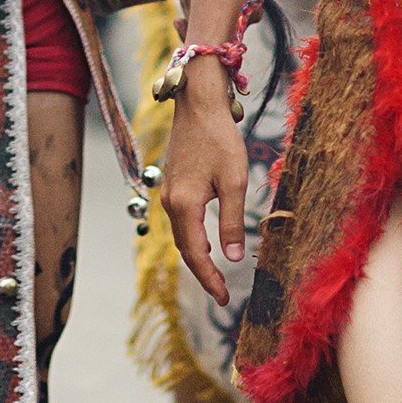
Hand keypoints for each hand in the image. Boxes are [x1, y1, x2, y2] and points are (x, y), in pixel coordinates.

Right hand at [160, 73, 248, 300]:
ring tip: (217, 275)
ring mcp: (168, 192)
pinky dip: (192, 239)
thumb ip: (231, 221)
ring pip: (181, 236)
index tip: (225, 298)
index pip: (196, 254)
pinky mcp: (173, 184)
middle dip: (203, 273)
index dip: (210, 279)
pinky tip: (207, 244)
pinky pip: (180, 221)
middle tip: (223, 295)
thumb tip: (233, 257)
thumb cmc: (220, 138)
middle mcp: (170, 202)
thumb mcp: (233, 181)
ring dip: (198, 257)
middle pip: (184, 249)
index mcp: (184, 204)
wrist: (198, 104)